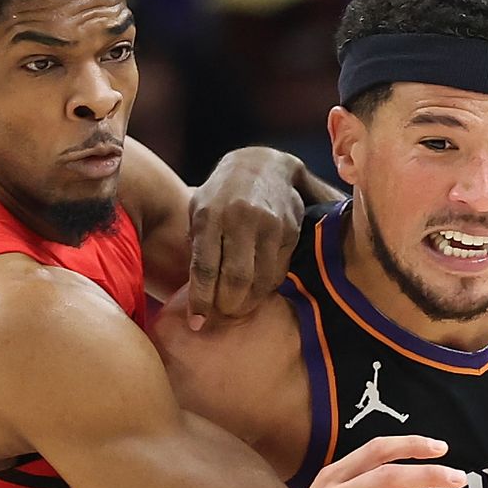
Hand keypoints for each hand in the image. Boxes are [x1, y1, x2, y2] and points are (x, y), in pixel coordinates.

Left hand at [186, 148, 309, 326]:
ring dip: (249, 302)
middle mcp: (242, 218)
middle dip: (228, 306)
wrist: (262, 164)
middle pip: (236, 279)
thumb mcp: (199, 210)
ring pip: (262, 280)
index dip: (201, 301)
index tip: (197, 323)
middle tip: (222, 315)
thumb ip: (196, 246)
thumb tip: (197, 293)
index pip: (204, 267)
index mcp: (211, 214)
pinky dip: (267, 287)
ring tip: (238, 307)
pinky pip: (279, 271)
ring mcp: (271, 224)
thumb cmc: (221, 194)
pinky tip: (257, 288)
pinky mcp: (292, 230)